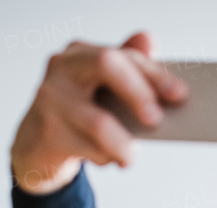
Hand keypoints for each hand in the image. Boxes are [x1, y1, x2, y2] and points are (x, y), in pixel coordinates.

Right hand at [10, 31, 187, 194]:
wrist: (36, 146)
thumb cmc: (78, 113)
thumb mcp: (102, 89)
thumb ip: (127, 66)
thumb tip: (149, 39)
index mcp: (80, 53)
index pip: (123, 56)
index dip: (154, 74)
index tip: (180, 94)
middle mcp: (62, 68)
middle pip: (107, 65)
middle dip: (138, 92)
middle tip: (156, 120)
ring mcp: (50, 99)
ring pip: (99, 122)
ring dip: (124, 145)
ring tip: (130, 157)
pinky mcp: (47, 131)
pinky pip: (88, 149)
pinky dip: (104, 158)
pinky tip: (105, 159)